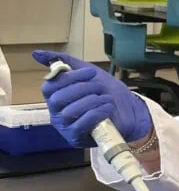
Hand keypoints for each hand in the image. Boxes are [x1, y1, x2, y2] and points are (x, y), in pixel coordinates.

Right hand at [33, 50, 151, 147]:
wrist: (129, 112)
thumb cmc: (105, 93)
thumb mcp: (87, 73)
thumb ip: (65, 62)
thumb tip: (36, 53)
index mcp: (55, 96)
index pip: (50, 86)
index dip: (70, 77)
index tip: (91, 72)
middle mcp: (56, 112)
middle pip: (58, 99)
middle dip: (83, 89)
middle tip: (100, 87)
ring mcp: (65, 126)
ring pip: (70, 112)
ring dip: (92, 101)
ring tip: (106, 98)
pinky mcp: (76, 138)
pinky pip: (81, 125)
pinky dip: (96, 113)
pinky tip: (108, 108)